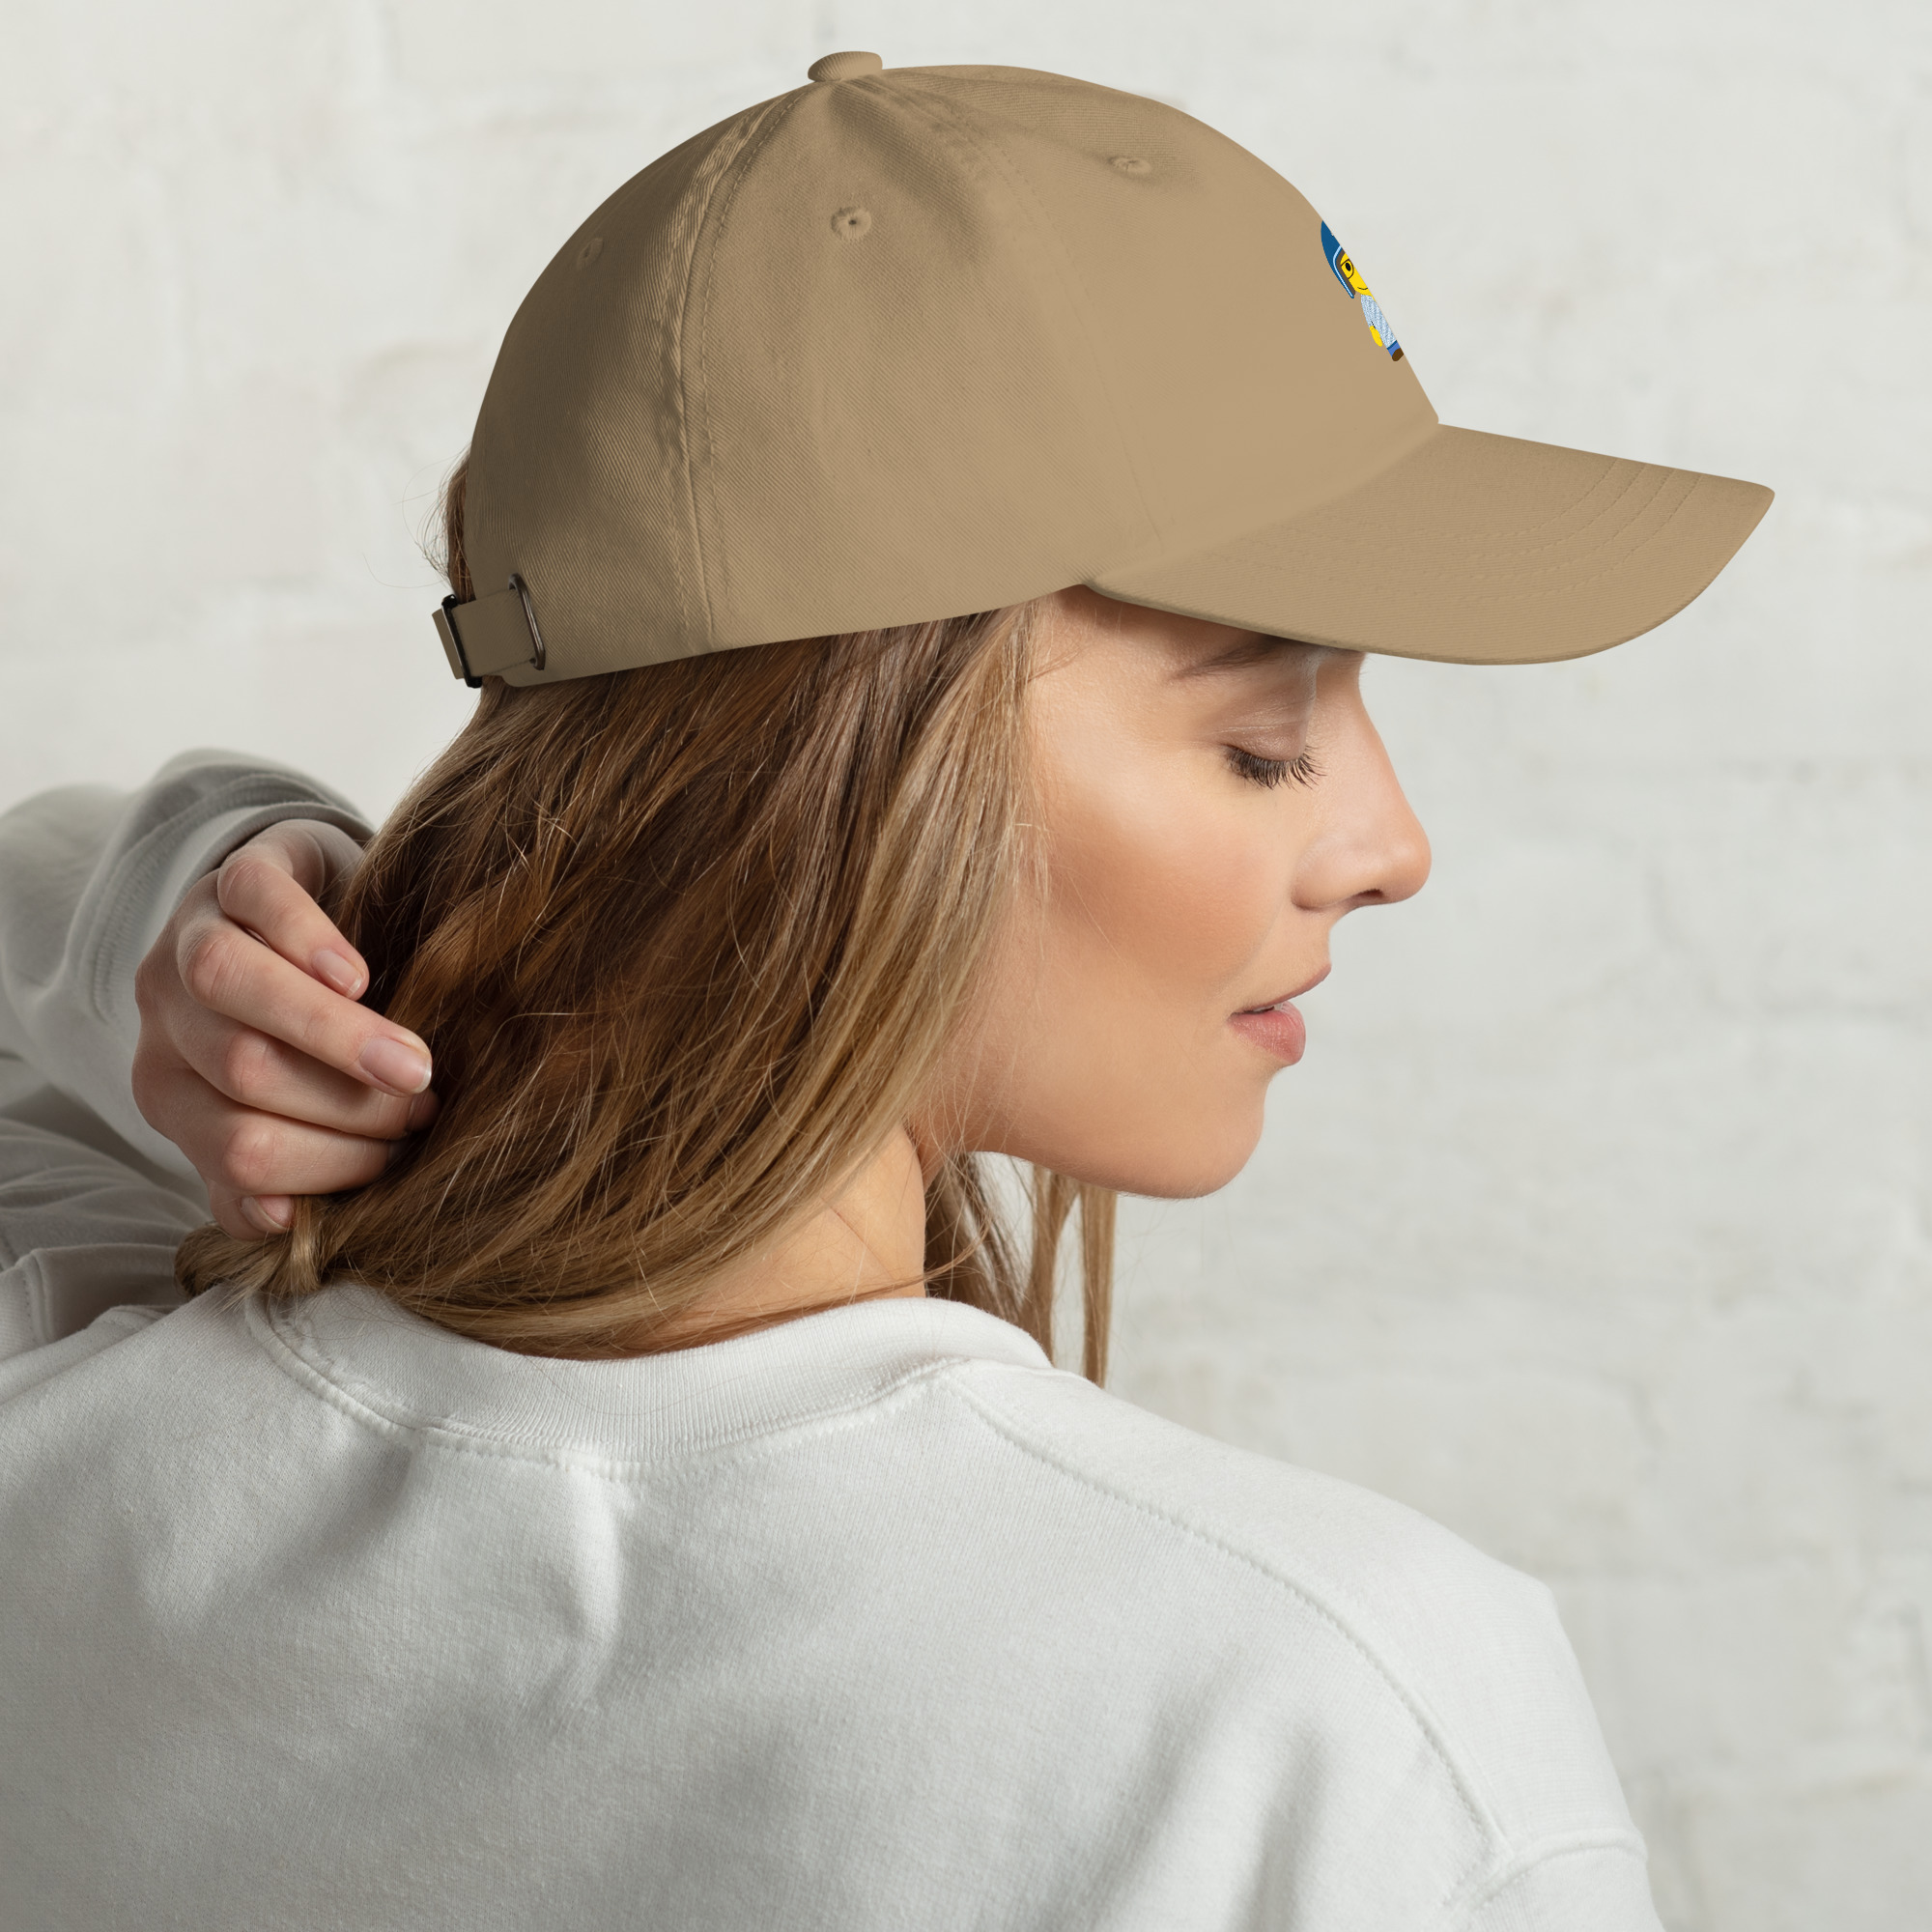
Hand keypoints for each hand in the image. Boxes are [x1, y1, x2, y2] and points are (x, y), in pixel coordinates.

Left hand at [132, 819, 436, 1237]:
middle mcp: (165, 1018)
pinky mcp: (236, 874)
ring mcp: (190, 936)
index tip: (401, 1158)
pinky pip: (255, 900)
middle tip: (423, 1107)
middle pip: (243, 1072)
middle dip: (345, 1102)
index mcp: (173, 1092)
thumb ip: (273, 1171)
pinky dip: (306, 941)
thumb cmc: (304, 1036)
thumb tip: (283, 1219)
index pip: (239, 1149)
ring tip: (412, 1063)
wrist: (304, 919)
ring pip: (232, 986)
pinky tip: (359, 977)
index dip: (329, 1164)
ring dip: (332, 1035)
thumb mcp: (287, 1112)